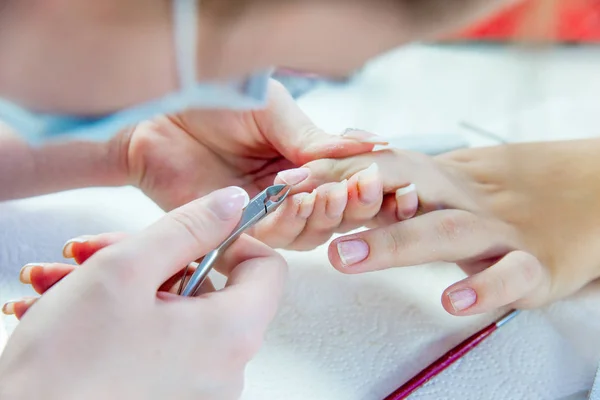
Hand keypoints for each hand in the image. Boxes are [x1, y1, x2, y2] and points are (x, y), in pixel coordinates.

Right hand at [0, 187, 286, 399]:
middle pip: (206, 287)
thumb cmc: (67, 368)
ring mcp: (197, 388)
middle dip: (148, 260)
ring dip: (120, 288)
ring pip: (171, 312)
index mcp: (231, 333)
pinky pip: (158, 343)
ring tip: (61, 283)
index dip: (230, 239)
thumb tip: (231, 203)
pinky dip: (120, 321)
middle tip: (97, 252)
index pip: (267, 268)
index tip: (192, 230)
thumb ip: (188, 227)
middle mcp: (224, 368)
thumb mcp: (126, 270)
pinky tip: (66, 312)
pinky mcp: (168, 398)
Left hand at [111, 80, 384, 249]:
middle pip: (330, 218)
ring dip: (321, 217)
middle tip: (355, 189)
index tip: (374, 175)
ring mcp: (262, 215)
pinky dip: (288, 223)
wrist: (159, 114)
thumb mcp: (273, 111)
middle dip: (348, 206)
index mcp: (301, 164)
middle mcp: (286, 195)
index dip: (361, 186)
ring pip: (306, 235)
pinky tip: (296, 202)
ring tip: (328, 194)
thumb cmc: (215, 103)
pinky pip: (271, 240)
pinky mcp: (234, 232)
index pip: (342, 186)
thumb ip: (314, 139)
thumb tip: (371, 148)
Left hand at [293, 139, 599, 315]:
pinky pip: (510, 275)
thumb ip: (399, 175)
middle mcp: (464, 198)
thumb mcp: (449, 180)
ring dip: (394, 243)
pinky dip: (483, 286)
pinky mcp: (534, 264)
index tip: (286, 184)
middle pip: (406, 191)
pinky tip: (452, 298)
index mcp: (441, 178)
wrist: (586, 199)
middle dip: (352, 199)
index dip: (332, 173)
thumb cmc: (500, 198)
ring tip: (348, 256)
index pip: (381, 167)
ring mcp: (499, 231)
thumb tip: (346, 158)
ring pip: (445, 231)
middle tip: (303, 210)